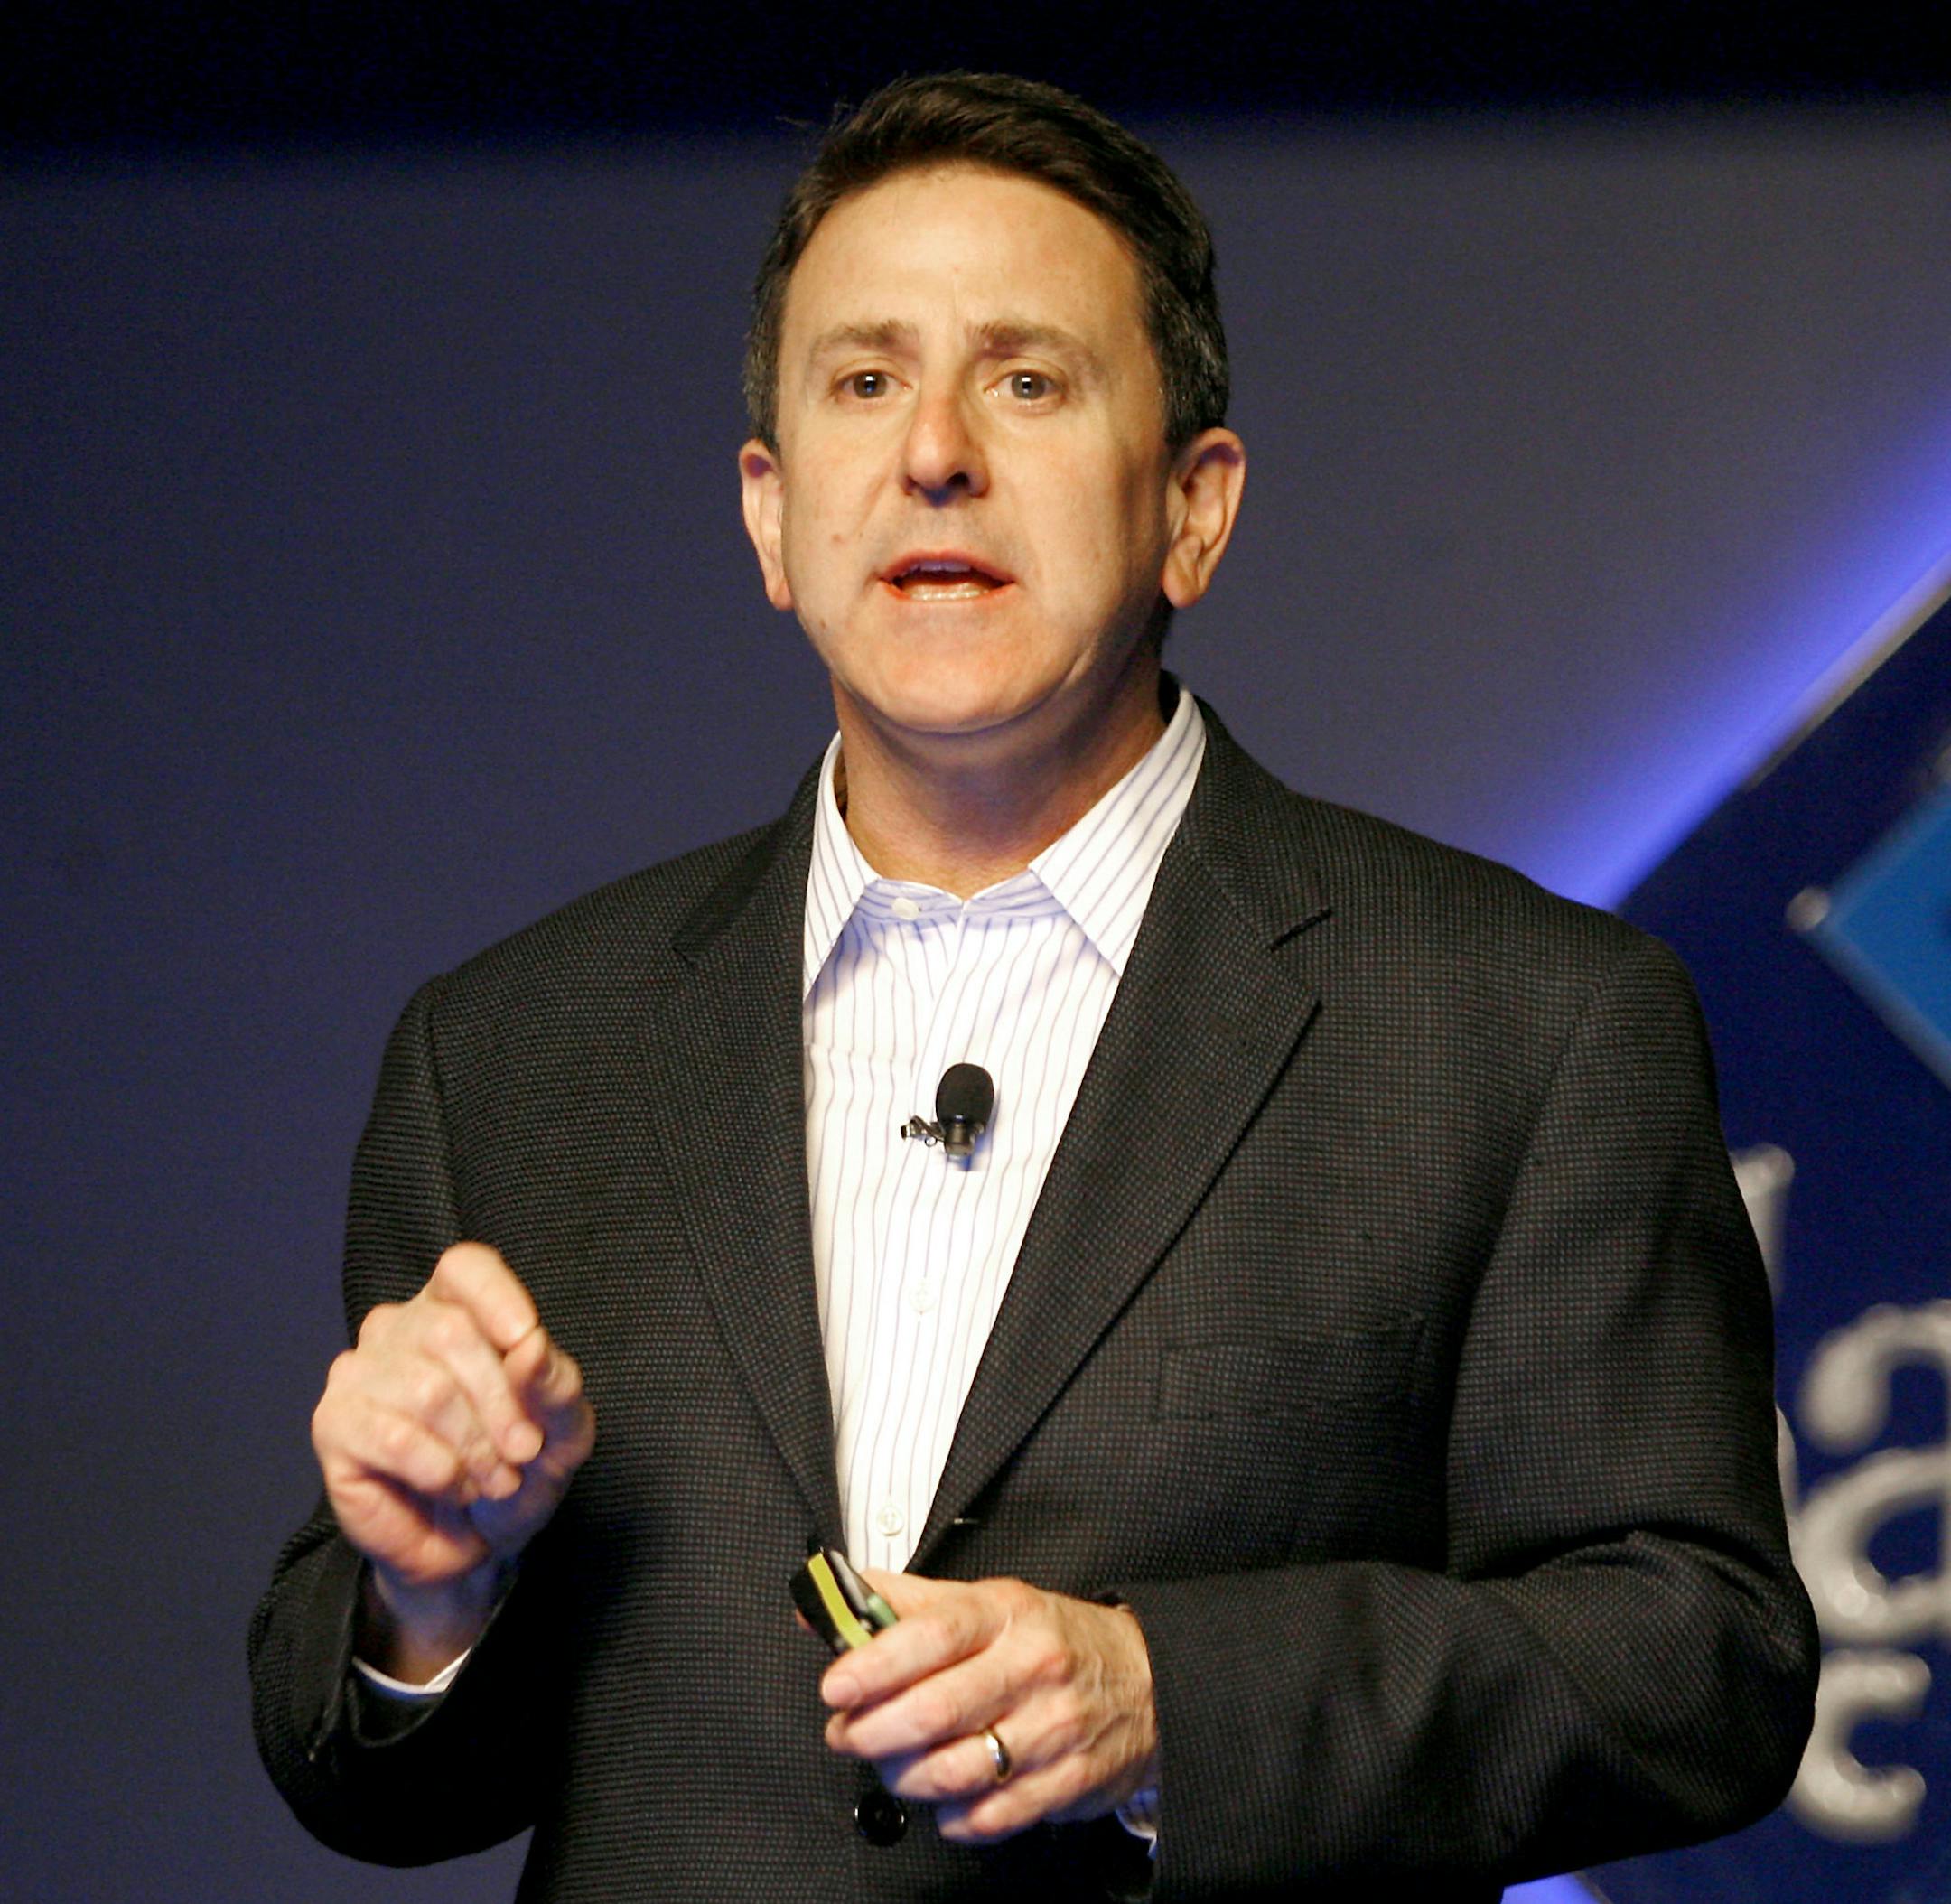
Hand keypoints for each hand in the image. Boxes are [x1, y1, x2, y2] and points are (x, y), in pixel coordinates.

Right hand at [310, 1242, 594, 1677]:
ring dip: (475, 1447)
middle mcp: (400, 1328)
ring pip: (426, 1390)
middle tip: (523, 1452)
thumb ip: (555, 1383)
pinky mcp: (334, 1425)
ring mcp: (359, 1373)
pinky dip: (439, 1469)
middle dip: (501, 1402)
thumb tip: (531, 1345)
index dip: (497, 1298)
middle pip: (451, 1332)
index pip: (464, 1268)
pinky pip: (392, 1437)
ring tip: (493, 1478)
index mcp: (456, 1308)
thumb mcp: (562, 1428)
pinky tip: (452, 1485)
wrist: (475, 1543)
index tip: (527, 1341)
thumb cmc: (519, 1468)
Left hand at [820, 1570, 1158, 1843]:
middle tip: (847, 1733)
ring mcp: (1054, 1728)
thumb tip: (826, 1602)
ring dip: (906, 1777)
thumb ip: (903, 1603)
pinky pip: (994, 1816)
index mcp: (1007, 1614)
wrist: (1147, 1679)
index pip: (934, 1634)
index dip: (876, 1662)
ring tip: (891, 1766)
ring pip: (959, 1769)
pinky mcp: (1069, 1781)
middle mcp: (1033, 1667)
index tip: (836, 1684)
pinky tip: (944, 1800)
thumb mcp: (986, 1601)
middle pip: (938, 1709)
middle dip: (874, 1731)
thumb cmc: (1050, 1638)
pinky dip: (955, 1818)